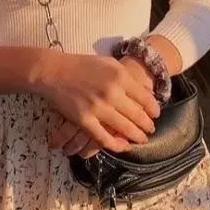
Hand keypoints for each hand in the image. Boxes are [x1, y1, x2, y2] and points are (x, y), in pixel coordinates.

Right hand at [37, 52, 158, 153]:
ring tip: (142, 139)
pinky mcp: (84, 120)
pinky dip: (116, 145)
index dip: (153, 110)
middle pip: (138, 115)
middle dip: (148, 125)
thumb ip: (126, 76)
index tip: (155, 115)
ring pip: (125, 129)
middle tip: (151, 129)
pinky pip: (104, 138)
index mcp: (120, 76)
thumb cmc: (81, 65)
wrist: (54, 71)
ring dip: (137, 136)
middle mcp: (112, 93)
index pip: (146, 99)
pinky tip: (122, 146)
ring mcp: (98, 108)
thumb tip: (144, 91)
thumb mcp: (109, 63)